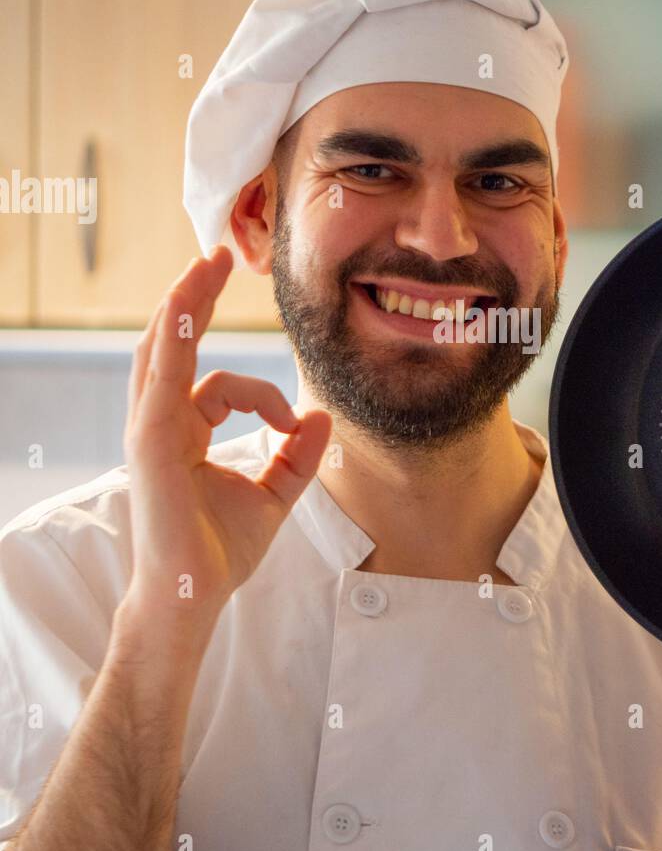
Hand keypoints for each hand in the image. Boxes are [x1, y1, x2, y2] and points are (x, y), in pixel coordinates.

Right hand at [121, 246, 331, 641]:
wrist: (192, 596)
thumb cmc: (220, 552)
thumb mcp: (274, 496)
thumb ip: (297, 456)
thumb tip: (323, 415)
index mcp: (183, 432)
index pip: (221, 386)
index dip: (265, 397)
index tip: (292, 427)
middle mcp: (160, 424)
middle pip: (174, 346)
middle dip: (196, 298)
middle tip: (218, 254)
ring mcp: (149, 429)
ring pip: (163, 350)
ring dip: (184, 302)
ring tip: (204, 262)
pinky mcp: (150, 440)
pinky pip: (162, 377)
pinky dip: (174, 337)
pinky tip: (186, 302)